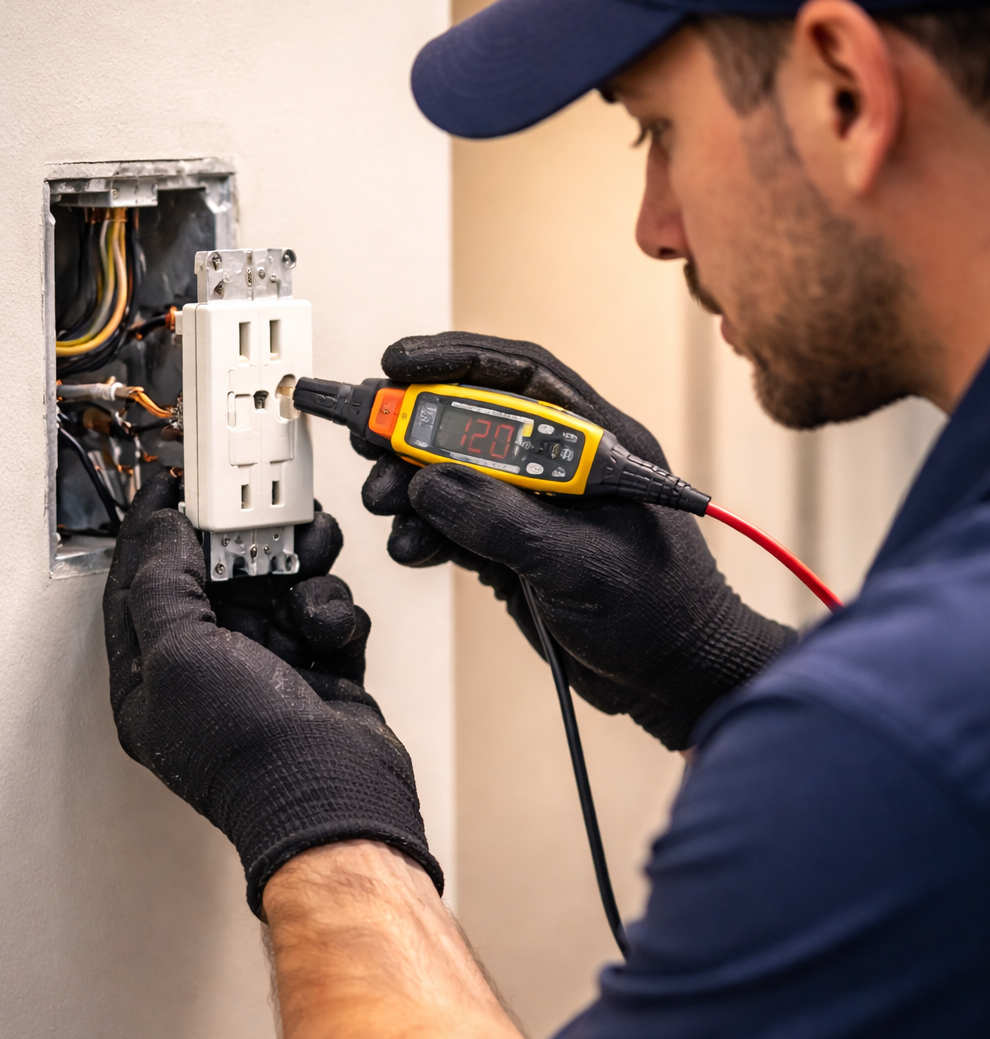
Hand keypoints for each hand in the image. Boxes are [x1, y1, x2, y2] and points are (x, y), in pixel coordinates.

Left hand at [103, 469, 441, 914]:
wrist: (332, 793)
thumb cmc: (248, 747)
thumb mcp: (177, 650)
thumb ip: (162, 579)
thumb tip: (160, 528)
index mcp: (151, 678)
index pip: (138, 584)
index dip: (152, 527)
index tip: (171, 483)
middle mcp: (207, 674)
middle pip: (217, 576)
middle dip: (244, 538)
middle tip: (263, 508)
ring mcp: (266, 672)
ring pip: (278, 586)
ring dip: (298, 567)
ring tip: (310, 557)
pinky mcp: (320, 673)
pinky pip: (324, 614)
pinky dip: (332, 612)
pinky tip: (329, 628)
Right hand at [358, 332, 794, 750]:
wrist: (673, 678)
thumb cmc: (663, 612)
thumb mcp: (580, 562)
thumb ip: (503, 521)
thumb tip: (433, 484)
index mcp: (596, 443)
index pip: (519, 376)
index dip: (454, 361)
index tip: (398, 364)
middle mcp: (560, 467)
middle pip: (472, 422)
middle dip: (412, 424)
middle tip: (364, 432)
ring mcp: (534, 509)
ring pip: (454, 474)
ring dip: (410, 484)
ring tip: (382, 500)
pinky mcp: (514, 549)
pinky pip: (454, 525)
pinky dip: (424, 532)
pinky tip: (409, 544)